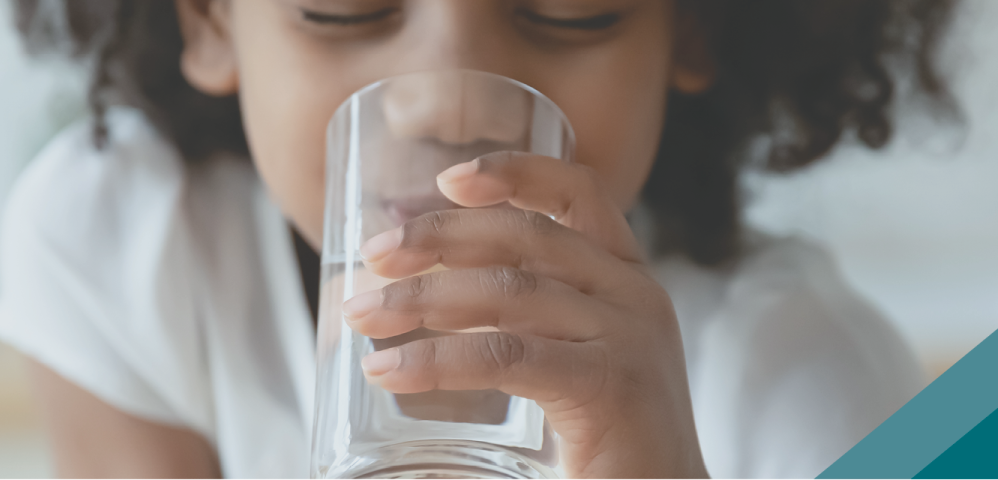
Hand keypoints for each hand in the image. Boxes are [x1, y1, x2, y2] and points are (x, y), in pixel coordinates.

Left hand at [342, 151, 709, 478]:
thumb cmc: (611, 450)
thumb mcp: (569, 366)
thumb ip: (517, 327)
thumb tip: (411, 303)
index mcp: (629, 283)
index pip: (581, 195)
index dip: (515, 172)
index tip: (448, 178)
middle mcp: (636, 298)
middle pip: (527, 236)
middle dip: (440, 236)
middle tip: (374, 254)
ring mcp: (629, 339)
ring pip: (508, 292)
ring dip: (422, 297)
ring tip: (361, 314)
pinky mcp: (611, 387)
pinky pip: (506, 355)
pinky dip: (437, 359)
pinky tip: (389, 370)